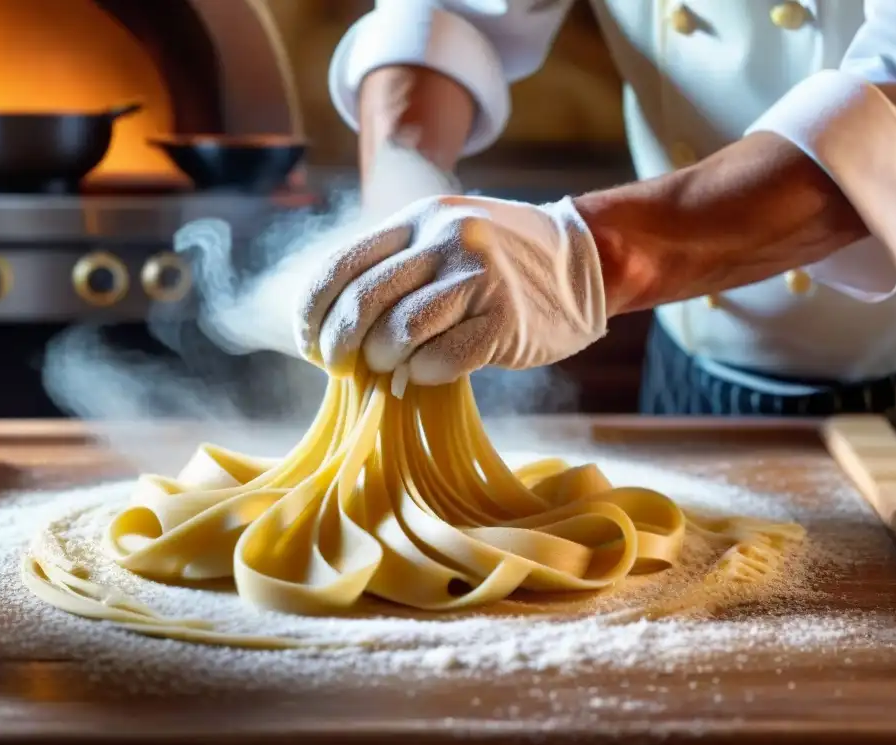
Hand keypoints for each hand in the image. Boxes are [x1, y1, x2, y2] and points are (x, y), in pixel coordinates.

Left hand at [295, 194, 606, 387]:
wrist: (584, 261)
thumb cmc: (499, 265)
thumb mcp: (443, 242)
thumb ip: (396, 272)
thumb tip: (334, 332)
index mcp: (418, 220)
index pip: (342, 265)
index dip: (314, 312)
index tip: (311, 345)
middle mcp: (444, 241)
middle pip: (364, 301)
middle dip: (341, 345)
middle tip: (344, 368)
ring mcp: (478, 276)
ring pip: (400, 331)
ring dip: (384, 362)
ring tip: (394, 367)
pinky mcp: (505, 317)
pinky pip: (442, 358)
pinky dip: (423, 374)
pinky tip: (428, 371)